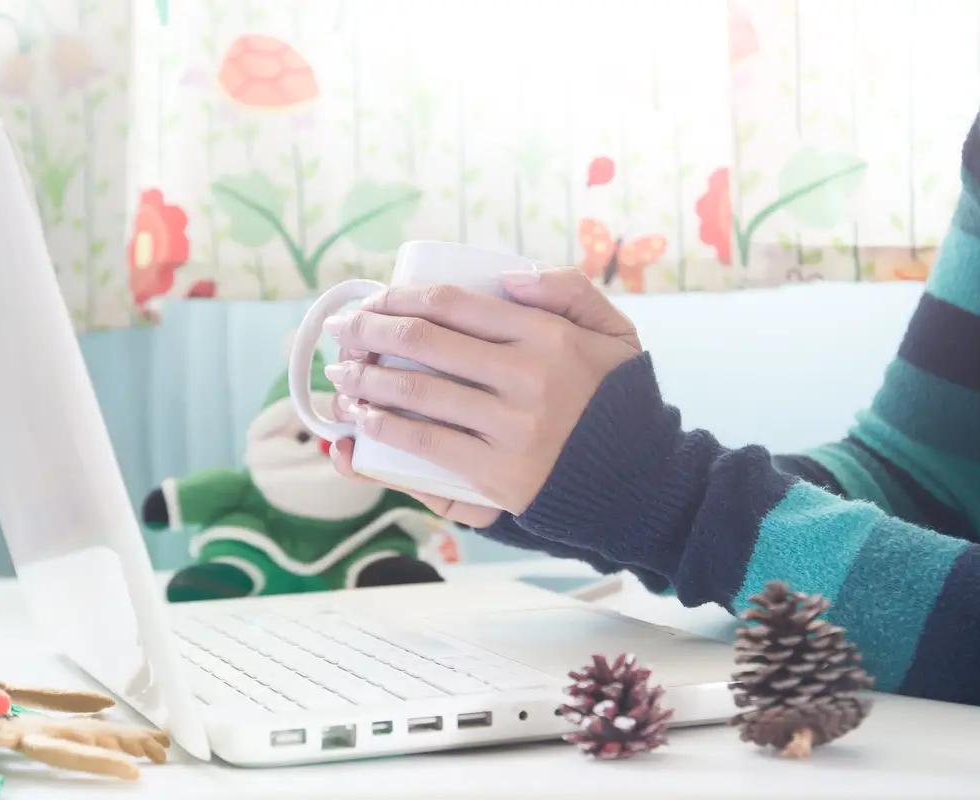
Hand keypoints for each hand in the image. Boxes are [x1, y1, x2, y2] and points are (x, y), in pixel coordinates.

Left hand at [323, 267, 640, 524]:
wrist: (639, 481)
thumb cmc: (616, 399)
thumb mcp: (614, 331)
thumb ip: (569, 289)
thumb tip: (506, 276)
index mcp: (548, 334)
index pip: (454, 302)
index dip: (401, 297)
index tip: (375, 299)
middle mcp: (526, 376)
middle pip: (424, 342)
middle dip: (369, 331)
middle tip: (342, 329)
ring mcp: (510, 428)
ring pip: (416, 393)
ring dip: (364, 380)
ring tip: (339, 373)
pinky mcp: (497, 474)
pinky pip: (425, 444)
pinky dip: (383, 428)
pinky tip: (359, 419)